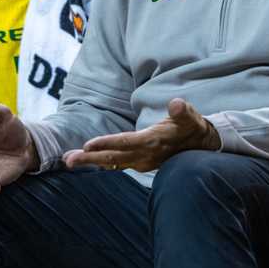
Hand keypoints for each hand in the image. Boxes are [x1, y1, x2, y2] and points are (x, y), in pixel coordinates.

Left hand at [62, 98, 219, 171]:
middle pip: (113, 157)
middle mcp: (145, 155)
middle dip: (89, 158)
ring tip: (69, 160)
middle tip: (67, 159)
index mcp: (153, 142)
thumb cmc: (192, 126)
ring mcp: (142, 161)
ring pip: (112, 162)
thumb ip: (182, 111)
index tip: (87, 144)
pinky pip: (116, 163)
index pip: (126, 142)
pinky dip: (101, 162)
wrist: (201, 145)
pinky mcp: (140, 163)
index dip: (107, 143)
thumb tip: (176, 104)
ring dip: (91, 162)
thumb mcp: (191, 116)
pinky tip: (88, 160)